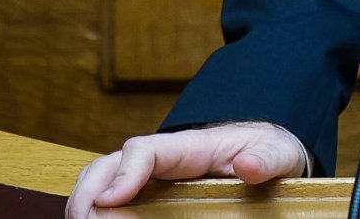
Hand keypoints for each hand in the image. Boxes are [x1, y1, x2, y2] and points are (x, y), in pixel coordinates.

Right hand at [65, 122, 304, 216]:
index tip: (108, 202)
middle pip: (106, 165)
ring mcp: (149, 177)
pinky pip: (111, 200)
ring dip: (84, 204)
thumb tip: (248, 167)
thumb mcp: (276, 153)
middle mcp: (160, 159)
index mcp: (188, 147)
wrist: (266, 152)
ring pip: (99, 182)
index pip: (143, 150)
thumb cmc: (267, 150)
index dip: (122, 174)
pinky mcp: (148, 195)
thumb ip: (264, 159)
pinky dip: (95, 212)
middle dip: (86, 193)